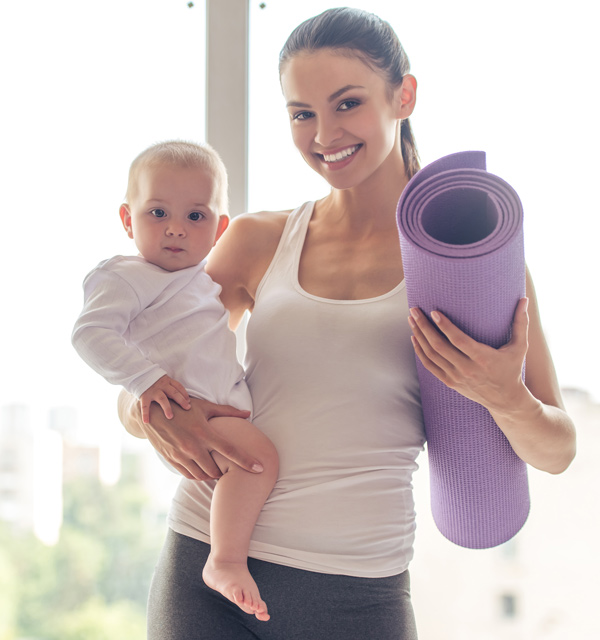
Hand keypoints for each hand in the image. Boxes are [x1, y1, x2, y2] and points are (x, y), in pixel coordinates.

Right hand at [138, 396, 258, 480]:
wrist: (153, 412)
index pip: (230, 451)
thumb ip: (228, 412)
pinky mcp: (172, 459)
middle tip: (231, 469)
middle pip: (216, 469)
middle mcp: (193, 446)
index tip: (260, 468)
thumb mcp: (205, 407)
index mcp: (204, 433)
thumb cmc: (182, 406)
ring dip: (212, 475)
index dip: (247, 461)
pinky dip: (198, 475)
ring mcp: (181, 455)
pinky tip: (203, 470)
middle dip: (224, 472)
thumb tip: (248, 414)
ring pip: (202, 475)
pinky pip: (189, 475)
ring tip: (217, 470)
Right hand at [139, 375, 190, 423]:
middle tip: (187, 408)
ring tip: (170, 417)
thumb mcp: (164, 380)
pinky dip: (145, 414)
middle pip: (173, 392)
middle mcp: (161, 385)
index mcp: (167, 381)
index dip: (184, 393)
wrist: (139, 375)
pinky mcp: (144, 395)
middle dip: (181, 400)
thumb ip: (171, 387)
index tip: (189, 401)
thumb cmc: (155, 381)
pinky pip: (145, 406)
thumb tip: (184, 398)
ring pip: (162, 399)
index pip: (178, 386)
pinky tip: (146, 421)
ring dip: (167, 408)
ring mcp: (153, 390)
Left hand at [408, 298, 529, 412]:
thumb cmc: (512, 369)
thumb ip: (521, 323)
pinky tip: (415, 338)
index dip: (445, 326)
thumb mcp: (520, 347)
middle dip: (424, 326)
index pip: (459, 340)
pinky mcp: (450, 382)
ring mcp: (456, 377)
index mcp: (483, 358)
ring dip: (419, 336)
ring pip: (431, 355)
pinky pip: (430, 366)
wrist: (505, 400)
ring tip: (412, 320)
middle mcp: (467, 369)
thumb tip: (524, 298)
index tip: (434, 312)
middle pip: (439, 346)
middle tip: (414, 310)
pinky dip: (420, 352)